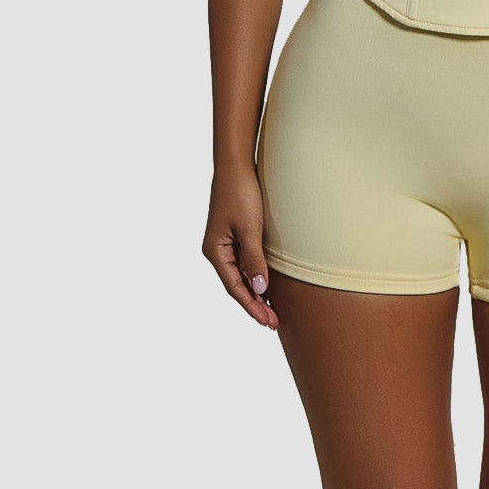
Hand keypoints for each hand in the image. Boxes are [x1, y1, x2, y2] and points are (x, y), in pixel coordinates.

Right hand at [202, 165, 279, 329]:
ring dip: (256, 294)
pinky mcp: (234, 236)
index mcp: (215, 251)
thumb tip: (259, 290)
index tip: (267, 321)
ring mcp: (225, 244)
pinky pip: (244, 264)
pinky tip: (267, 287)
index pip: (234, 288)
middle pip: (237, 286)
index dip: (252, 306)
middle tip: (274, 322)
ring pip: (241, 277)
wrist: (236, 166)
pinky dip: (255, 278)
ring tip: (272, 311)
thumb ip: (254, 261)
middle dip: (255, 305)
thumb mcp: (250, 230)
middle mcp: (217, 251)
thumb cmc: (240, 193)